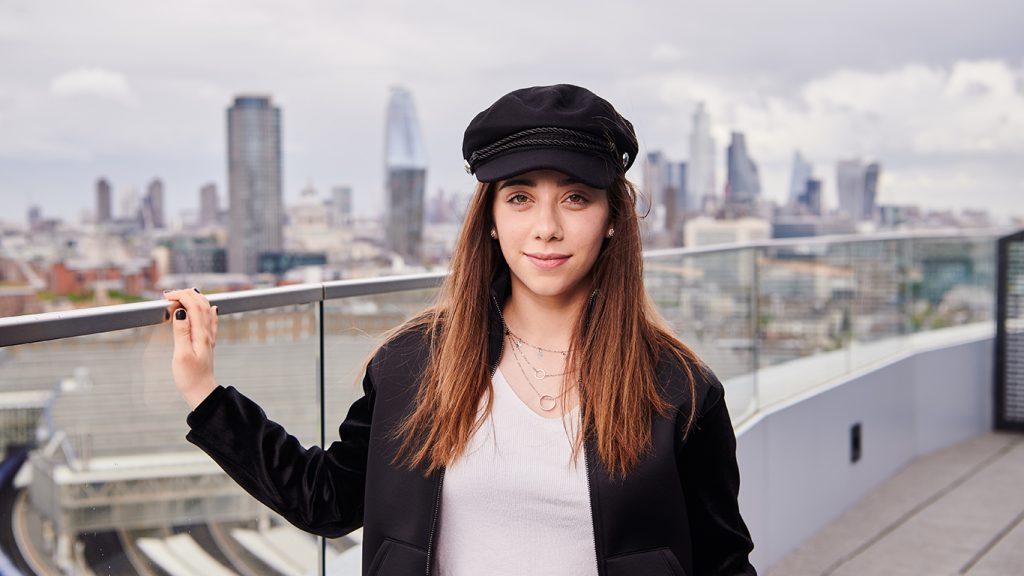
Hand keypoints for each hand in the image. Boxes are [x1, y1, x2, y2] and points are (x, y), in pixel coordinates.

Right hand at [165, 287, 218, 408]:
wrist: (201, 392)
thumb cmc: (189, 377)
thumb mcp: (181, 354)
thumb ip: (182, 332)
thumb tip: (181, 311)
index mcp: (200, 334)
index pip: (194, 306)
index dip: (181, 296)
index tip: (165, 296)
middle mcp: (207, 333)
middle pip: (201, 304)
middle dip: (186, 295)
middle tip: (169, 294)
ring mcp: (209, 337)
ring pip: (207, 311)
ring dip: (195, 300)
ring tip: (182, 296)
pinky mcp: (207, 343)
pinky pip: (212, 322)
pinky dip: (209, 311)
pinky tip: (212, 309)